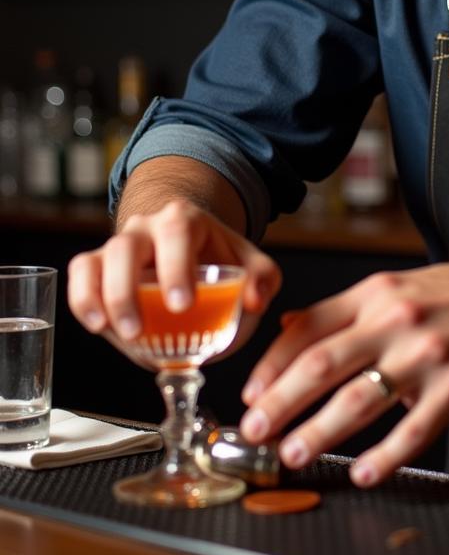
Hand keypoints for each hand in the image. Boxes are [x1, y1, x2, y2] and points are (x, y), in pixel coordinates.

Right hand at [67, 199, 280, 353]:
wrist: (190, 250)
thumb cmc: (218, 259)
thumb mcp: (250, 264)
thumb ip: (262, 278)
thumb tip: (256, 301)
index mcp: (185, 220)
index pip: (176, 234)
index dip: (176, 268)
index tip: (182, 305)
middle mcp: (146, 228)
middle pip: (127, 247)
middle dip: (127, 290)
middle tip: (139, 331)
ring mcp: (118, 246)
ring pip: (95, 261)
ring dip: (101, 300)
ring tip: (118, 334)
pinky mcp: (98, 267)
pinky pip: (79, 275)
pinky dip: (82, 299)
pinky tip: (98, 326)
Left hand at [238, 250, 448, 486]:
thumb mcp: (401, 285)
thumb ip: (347, 308)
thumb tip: (291, 326)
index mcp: (378, 294)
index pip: (308, 327)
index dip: (271, 364)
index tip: (250, 392)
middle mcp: (397, 322)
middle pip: (322, 365)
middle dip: (279, 403)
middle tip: (254, 430)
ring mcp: (427, 356)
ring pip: (359, 401)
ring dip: (318, 433)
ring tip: (294, 453)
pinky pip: (412, 431)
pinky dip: (384, 456)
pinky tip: (364, 471)